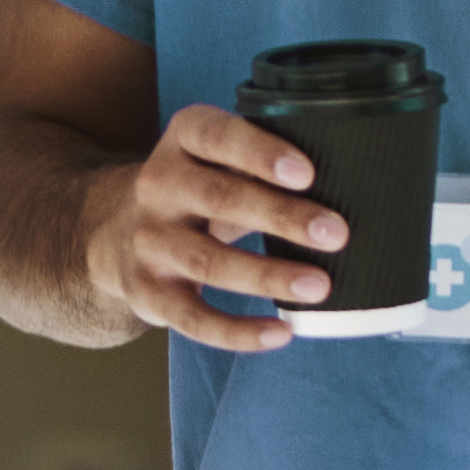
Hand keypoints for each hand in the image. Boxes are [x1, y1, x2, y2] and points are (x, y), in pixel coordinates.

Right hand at [84, 103, 353, 349]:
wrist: (113, 234)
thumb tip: (355, 185)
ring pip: (208, 262)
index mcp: (182, 141)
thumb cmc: (197, 190)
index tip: (308, 172)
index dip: (261, 153)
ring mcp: (149, 242)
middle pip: (218, 198)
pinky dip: (237, 331)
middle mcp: (157, 186)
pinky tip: (280, 332)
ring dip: (267, 275)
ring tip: (319, 286)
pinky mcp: (149, 293)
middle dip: (281, 217)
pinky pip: (193, 319)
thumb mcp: (215, 158)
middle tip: (336, 232)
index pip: (216, 137)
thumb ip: (264, 164)